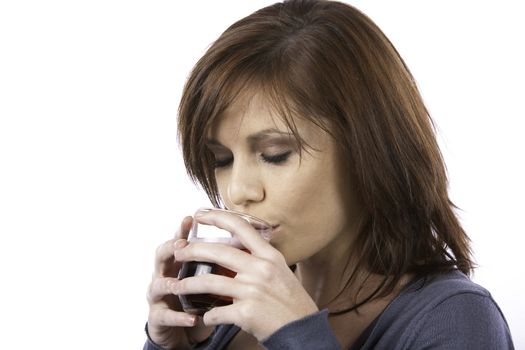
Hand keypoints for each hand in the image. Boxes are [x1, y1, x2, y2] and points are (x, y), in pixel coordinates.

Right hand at [146, 216, 213, 348]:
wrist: (183, 333)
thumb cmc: (198, 301)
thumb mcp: (208, 280)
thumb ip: (219, 264)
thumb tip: (245, 244)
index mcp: (178, 263)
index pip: (179, 241)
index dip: (182, 230)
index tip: (191, 218)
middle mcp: (165, 275)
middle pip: (160, 256)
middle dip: (170, 249)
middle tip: (181, 246)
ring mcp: (158, 297)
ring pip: (157, 285)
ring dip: (169, 284)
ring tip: (179, 284)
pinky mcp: (158, 319)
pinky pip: (165, 316)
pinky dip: (179, 317)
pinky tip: (192, 318)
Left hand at [171, 210, 318, 340]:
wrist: (303, 330)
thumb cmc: (291, 301)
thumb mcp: (281, 271)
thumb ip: (260, 259)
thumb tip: (237, 251)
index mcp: (269, 256)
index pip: (241, 227)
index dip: (217, 218)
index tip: (200, 214)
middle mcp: (261, 269)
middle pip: (218, 252)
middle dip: (192, 250)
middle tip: (178, 252)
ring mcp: (253, 291)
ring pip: (209, 283)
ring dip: (188, 285)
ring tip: (176, 286)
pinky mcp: (246, 313)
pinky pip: (216, 312)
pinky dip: (208, 315)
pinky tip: (206, 317)